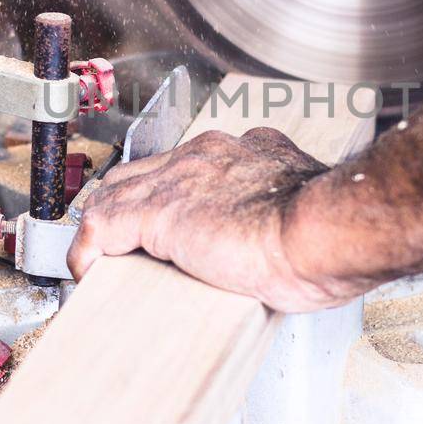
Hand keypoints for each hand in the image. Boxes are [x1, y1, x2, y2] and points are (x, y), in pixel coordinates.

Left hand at [67, 128, 350, 311]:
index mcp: (251, 151)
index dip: (173, 189)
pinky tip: (87, 272)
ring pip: (116, 194)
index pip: (192, 163)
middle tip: (123, 241)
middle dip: (128, 202)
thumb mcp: (311, 210)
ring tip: (101, 259)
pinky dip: (88, 250)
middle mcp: (210, 154)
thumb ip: (293, 212)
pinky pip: (102, 226)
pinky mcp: (159, 212)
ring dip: (104, 228)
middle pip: (145, 171)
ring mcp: (181, 180)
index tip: (176, 220)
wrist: (328, 230)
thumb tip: (294, 244)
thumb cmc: (334, 232)